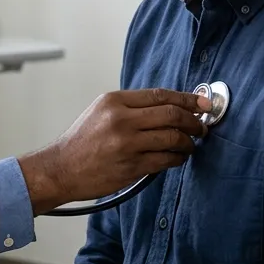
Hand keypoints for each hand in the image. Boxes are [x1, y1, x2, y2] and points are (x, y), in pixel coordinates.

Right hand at [18, 89, 209, 213]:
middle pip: (171, 114)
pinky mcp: (132, 167)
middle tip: (201, 126)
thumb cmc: (81, 142)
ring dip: (188, 142)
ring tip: (191, 144)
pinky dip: (178, 158)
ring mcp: (127, 144)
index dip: (187, 98)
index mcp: (114, 101)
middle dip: (193, 120)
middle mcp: (121, 120)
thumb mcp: (100, 112)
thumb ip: (131, 107)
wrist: (61, 168)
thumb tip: (169, 106)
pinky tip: (178, 157)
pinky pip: (165, 160)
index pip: (160, 95)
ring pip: (172, 138)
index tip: (203, 102)